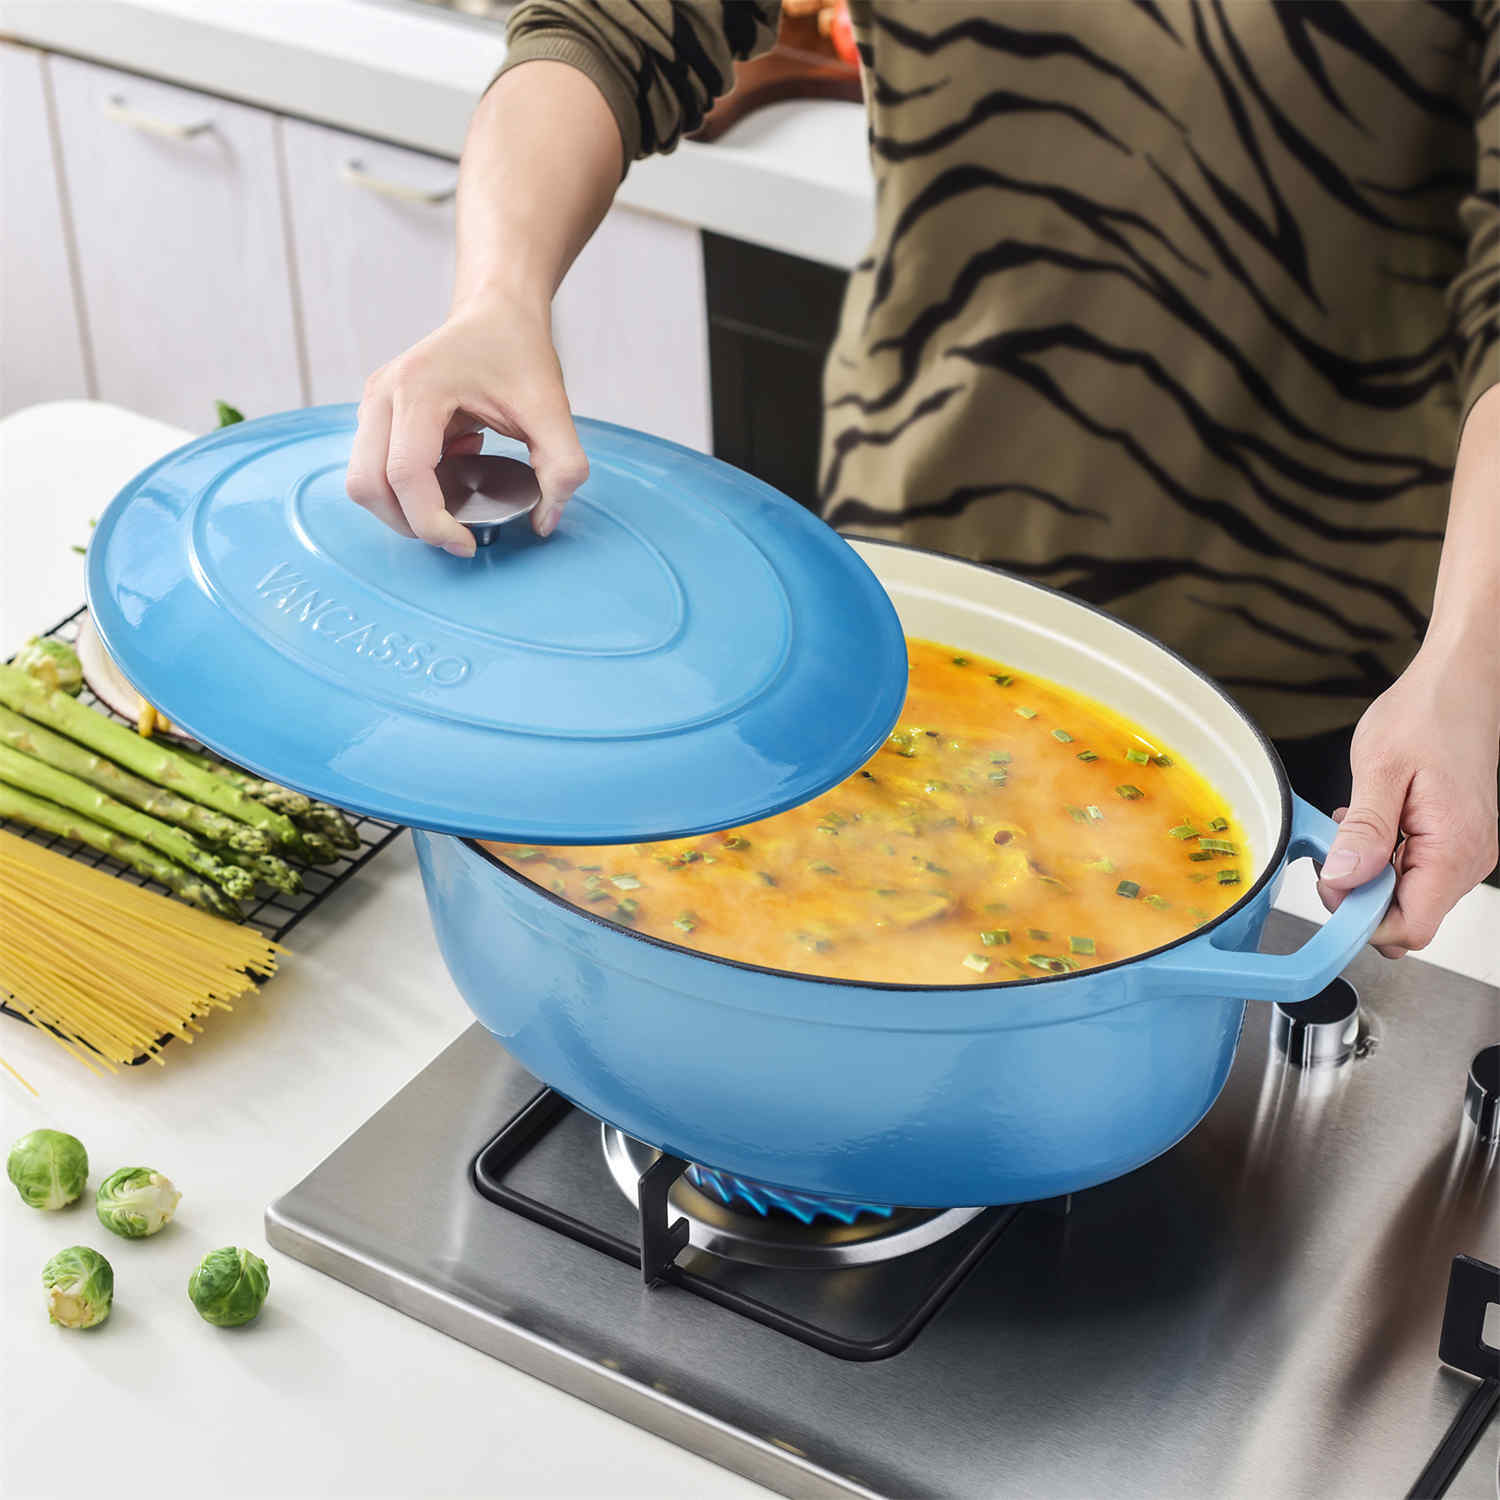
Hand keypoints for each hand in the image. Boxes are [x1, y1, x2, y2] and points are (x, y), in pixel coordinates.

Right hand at [344, 295, 588, 556]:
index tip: (468, 544)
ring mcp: (373, 402)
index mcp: (419, 387)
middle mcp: (383, 393)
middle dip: (411, 524)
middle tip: (458, 533)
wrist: (498, 312)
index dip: (432, 524)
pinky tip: (450, 467)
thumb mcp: (554, 410)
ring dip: (404, 508)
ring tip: (455, 492)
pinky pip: (374, 469)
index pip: (405, 475)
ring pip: (363, 482)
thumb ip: (562, 468)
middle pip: (367, 485)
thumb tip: (544, 523)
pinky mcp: (376, 413)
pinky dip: (405, 489)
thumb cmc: (520, 353)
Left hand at [1317, 644, 1499, 957]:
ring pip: (1410, 894)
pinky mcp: (1459, 839)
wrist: (1461, 681)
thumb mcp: (1380, 769)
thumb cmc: (1426, 714)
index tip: (1330, 888)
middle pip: (1408, 915)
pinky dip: (1385, 856)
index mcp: (1453, 848)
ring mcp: (1468, 850)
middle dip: (1361, 895)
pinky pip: (1416, 869)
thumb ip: (1364, 832)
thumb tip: (1342, 881)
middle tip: (1333, 851)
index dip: (1362, 920)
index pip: (1411, 927)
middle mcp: (1470, 858)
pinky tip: (1369, 825)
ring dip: (1371, 873)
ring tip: (1352, 828)